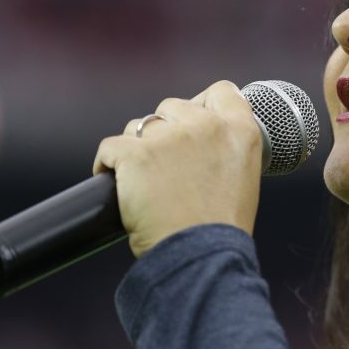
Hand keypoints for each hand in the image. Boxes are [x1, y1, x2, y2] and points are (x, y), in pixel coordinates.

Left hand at [93, 80, 262, 257]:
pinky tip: (114, 184)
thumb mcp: (241, 179)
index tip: (191, 121)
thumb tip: (196, 143)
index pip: (220, 91)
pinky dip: (107, 165)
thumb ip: (224, 151)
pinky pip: (110, 148)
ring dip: (136, 148)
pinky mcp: (136, 153)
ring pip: (139, 126)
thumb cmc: (220, 229)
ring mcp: (170, 137)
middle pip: (173, 106)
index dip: (202, 103)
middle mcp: (207, 125)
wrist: (201, 257)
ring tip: (140, 182)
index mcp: (240, 132)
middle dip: (164, 131)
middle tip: (164, 166)